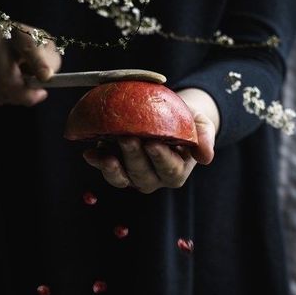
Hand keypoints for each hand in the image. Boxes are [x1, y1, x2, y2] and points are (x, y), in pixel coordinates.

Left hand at [82, 88, 218, 192]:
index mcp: (176, 171)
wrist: (166, 115)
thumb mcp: (201, 124)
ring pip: (123, 179)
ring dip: (112, 169)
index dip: (161, 158)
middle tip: (128, 138)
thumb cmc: (185, 121)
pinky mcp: (117, 167)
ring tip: (106, 155)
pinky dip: (97, 162)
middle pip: (143, 175)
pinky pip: (106, 170)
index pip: (169, 169)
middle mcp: (154, 178)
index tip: (153, 144)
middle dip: (134, 158)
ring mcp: (133, 175)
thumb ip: (205, 139)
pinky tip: (89, 153)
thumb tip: (206, 158)